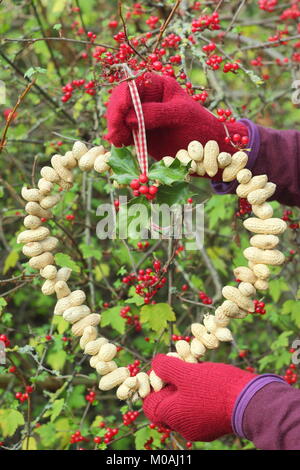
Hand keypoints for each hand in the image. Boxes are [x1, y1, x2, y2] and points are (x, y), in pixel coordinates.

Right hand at [106, 72, 247, 161]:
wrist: (207, 149)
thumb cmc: (199, 127)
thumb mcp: (181, 115)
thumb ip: (156, 114)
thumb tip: (129, 117)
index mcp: (158, 86)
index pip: (132, 85)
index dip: (122, 98)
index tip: (119, 115)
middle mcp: (147, 98)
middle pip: (121, 100)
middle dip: (115, 115)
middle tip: (116, 134)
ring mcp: (142, 116)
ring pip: (119, 116)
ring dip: (115, 128)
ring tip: (118, 142)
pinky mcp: (140, 132)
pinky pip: (123, 132)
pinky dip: (119, 137)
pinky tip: (120, 144)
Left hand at [143, 354, 256, 441]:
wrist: (251, 402)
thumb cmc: (215, 387)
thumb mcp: (186, 372)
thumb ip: (166, 368)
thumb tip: (155, 364)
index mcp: (173, 416)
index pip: (150, 405)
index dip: (153, 386)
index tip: (164, 371)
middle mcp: (184, 428)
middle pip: (167, 406)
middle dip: (171, 387)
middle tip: (181, 369)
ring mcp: (200, 429)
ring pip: (184, 407)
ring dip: (185, 391)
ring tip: (196, 373)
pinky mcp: (215, 425)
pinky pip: (199, 410)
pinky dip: (199, 397)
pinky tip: (208, 383)